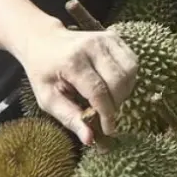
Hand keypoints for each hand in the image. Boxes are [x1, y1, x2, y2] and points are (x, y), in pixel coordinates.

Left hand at [16, 27, 137, 144]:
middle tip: (106, 112)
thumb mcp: (47, 98)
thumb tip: (89, 139)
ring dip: (125, 91)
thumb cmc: (44, 72)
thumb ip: (69, 117)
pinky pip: (132, 62)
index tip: (108, 130)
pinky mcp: (115, 37)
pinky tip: (115, 84)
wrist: (44, 41)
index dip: (106, 114)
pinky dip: (128, 78)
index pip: (98, 91)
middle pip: (118, 81)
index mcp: (72, 62)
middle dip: (116, 103)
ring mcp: (106, 39)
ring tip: (111, 98)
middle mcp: (92, 46)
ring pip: (130, 71)